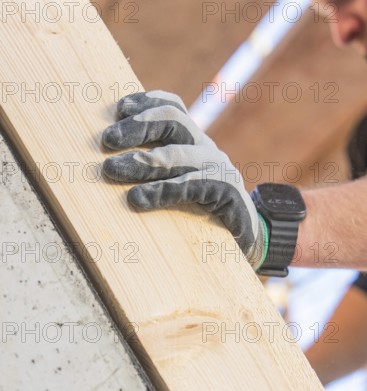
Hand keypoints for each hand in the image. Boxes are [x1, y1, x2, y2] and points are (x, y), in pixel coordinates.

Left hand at [102, 90, 265, 269]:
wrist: (247, 237)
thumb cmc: (202, 211)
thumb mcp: (179, 184)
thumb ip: (156, 172)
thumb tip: (108, 165)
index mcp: (194, 142)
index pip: (172, 108)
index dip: (145, 103)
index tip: (119, 109)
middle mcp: (206, 148)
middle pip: (173, 120)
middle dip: (137, 127)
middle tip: (106, 141)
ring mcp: (218, 168)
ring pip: (178, 154)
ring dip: (141, 161)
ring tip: (110, 170)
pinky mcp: (227, 193)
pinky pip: (192, 185)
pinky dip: (161, 190)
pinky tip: (136, 199)